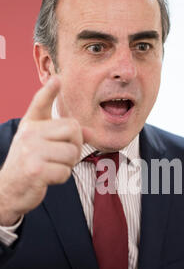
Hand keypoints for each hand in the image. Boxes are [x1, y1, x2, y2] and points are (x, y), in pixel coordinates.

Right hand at [0, 77, 83, 225]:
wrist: (9, 190)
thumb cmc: (29, 164)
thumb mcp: (41, 145)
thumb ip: (63, 136)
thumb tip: (89, 133)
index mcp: (30, 125)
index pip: (40, 103)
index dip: (49, 91)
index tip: (58, 79)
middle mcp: (29, 134)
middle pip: (73, 129)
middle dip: (75, 145)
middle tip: (62, 155)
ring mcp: (31, 151)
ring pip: (72, 152)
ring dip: (68, 164)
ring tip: (53, 166)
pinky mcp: (36, 170)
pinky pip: (65, 171)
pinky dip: (61, 177)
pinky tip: (48, 177)